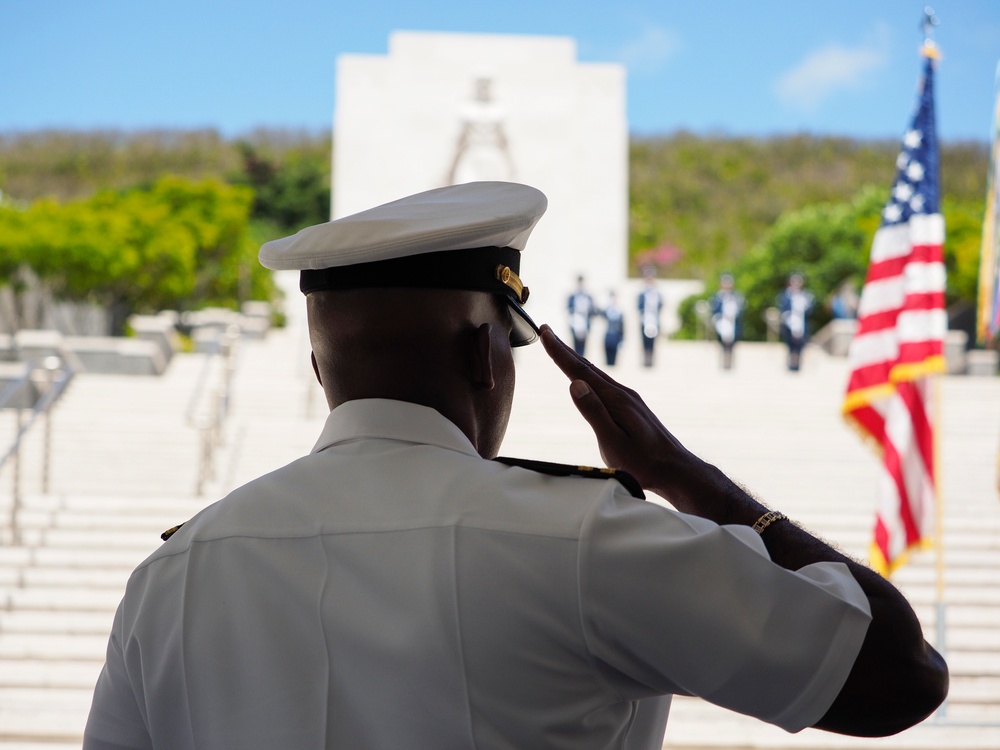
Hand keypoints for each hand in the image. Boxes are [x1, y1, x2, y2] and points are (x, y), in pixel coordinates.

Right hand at [539, 324, 710, 510]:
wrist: (676, 470)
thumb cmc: (644, 463)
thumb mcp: (613, 442)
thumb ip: (594, 413)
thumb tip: (575, 384)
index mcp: (616, 400)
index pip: (580, 371)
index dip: (559, 352)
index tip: (545, 333)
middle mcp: (623, 394)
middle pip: (587, 367)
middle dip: (564, 350)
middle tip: (546, 332)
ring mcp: (629, 400)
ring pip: (597, 375)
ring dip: (576, 361)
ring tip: (561, 350)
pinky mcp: (632, 408)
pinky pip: (605, 385)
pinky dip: (589, 375)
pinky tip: (588, 379)